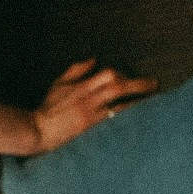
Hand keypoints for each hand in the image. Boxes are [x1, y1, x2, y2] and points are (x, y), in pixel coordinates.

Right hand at [29, 59, 156, 153]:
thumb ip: (76, 71)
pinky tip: (139, 122)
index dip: (123, 75)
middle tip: (154, 85)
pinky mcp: (91, 133)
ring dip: (137, 104)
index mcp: (82, 87)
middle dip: (138, 85)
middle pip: (118, 87)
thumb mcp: (59, 84)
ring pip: (120, 107)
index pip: (108, 75)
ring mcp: (91, 118)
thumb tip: (93, 60)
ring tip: (152, 103)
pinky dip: (127, 122)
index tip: (130, 79)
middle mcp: (89, 101)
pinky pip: (114, 126)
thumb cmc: (47, 109)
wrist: (38, 131)